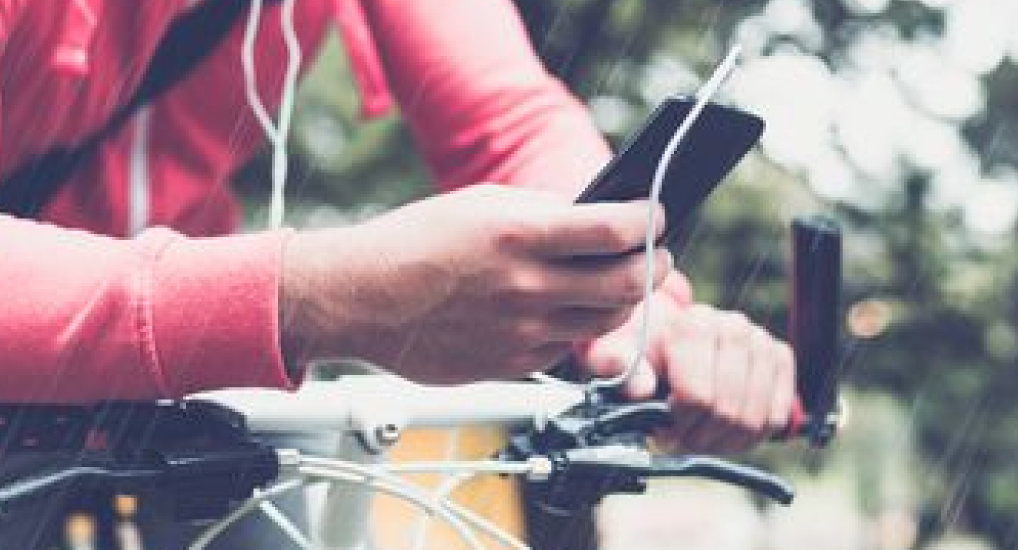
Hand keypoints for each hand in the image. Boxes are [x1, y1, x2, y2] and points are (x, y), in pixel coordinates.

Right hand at [281, 184, 672, 384]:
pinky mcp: (511, 366)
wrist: (360, 298)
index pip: (614, 232)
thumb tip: (598, 218)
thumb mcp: (483, 204)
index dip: (649, 223)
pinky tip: (565, 309)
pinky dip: (576, 328)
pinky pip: (565, 348)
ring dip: (624, 301)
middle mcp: (525, 287)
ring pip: (604, 323)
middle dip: (653, 266)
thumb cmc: (415, 243)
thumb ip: (545, 212)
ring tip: (621, 282)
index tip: (657, 216)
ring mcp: (520, 333)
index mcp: (519, 235)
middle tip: (657, 255)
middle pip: (625, 285)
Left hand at [583, 299, 796, 454]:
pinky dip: (750, 436)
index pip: (697, 398)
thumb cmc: (645, 358)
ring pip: (753, 420)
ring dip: (724, 440)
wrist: (674, 346)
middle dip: (701, 436)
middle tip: (684, 436)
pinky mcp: (781, 357)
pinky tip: (727, 428)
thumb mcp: (617, 357)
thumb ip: (616, 365)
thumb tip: (640, 388)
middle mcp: (733, 326)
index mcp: (692, 324)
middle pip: (726, 412)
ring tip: (703, 433)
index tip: (664, 427)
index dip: (679, 425)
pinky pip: (775, 419)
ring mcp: (760, 341)